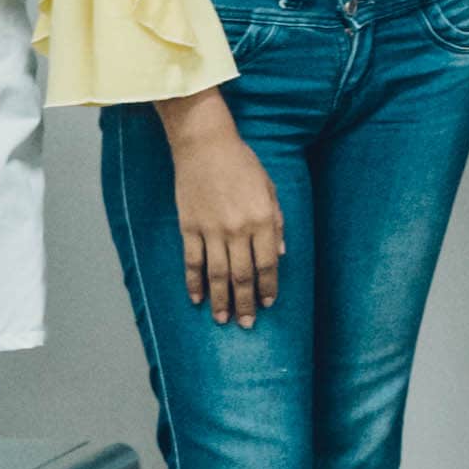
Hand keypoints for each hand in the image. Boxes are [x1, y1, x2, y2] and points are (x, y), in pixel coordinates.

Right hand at [161, 94, 285, 325]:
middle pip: (243, 275)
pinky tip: (197, 298)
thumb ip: (277, 222)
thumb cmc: (242, 163)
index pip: (268, 264)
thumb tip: (280, 253)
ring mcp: (212, 230)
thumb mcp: (270, 188)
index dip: (268, 287)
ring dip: (221, 299)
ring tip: (223, 319)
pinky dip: (193, 283)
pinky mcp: (189, 227)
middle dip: (246, 303)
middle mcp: (238, 229)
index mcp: (263, 220)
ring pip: (217, 274)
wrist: (205, 144)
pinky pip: (192, 262)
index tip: (267, 304)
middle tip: (246, 324)